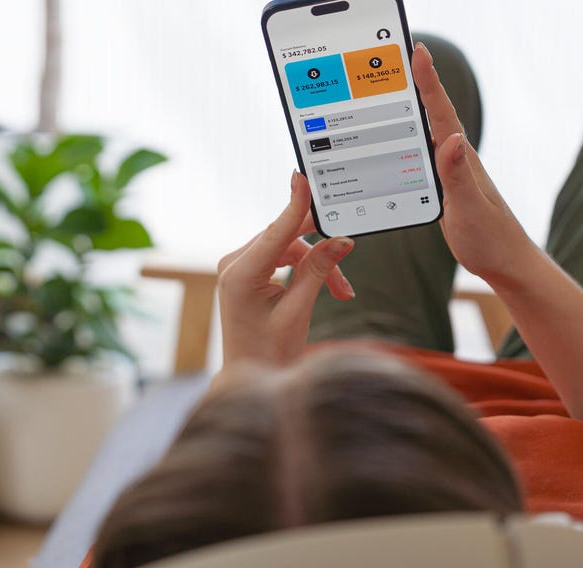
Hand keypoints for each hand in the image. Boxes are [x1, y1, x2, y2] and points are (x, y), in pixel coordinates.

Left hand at [216, 171, 354, 366]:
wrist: (252, 374)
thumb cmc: (270, 351)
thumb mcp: (299, 311)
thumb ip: (318, 271)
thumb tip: (340, 240)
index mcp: (240, 275)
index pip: (275, 232)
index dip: (294, 205)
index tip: (302, 179)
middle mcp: (234, 265)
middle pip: (286, 239)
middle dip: (320, 252)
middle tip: (347, 258)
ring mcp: (238, 267)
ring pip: (289, 248)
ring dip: (317, 265)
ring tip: (342, 291)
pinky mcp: (247, 272)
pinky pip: (282, 257)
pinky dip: (305, 269)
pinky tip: (328, 287)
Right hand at [412, 42, 537, 288]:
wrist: (505, 263)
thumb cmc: (492, 239)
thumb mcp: (470, 209)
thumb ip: (459, 176)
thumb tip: (452, 140)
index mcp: (462, 159)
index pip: (442, 113)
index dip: (429, 82)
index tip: (418, 52)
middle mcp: (456, 160)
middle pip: (431, 115)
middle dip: (415, 84)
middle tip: (394, 58)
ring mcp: (450, 173)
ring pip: (425, 135)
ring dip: (410, 110)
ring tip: (389, 88)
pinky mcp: (443, 188)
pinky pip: (421, 157)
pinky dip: (407, 142)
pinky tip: (393, 142)